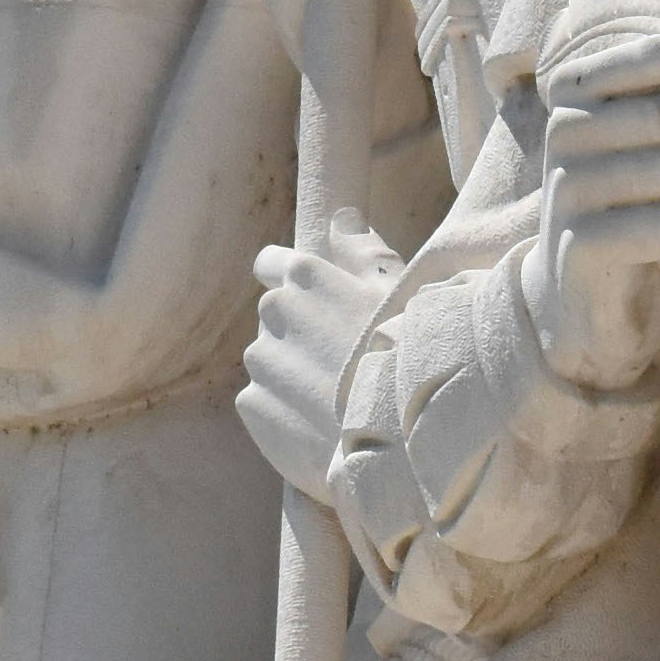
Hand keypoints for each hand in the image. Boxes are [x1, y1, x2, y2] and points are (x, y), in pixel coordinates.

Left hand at [240, 220, 402, 502]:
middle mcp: (274, 311)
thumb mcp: (399, 293)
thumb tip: (342, 218)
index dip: (290, 283)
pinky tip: (321, 425)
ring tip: (337, 400)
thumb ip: (362, 252)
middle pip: (276, 318)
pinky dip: (286, 412)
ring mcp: (260, 360)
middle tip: (342, 363)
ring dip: (294, 375)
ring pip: (271, 362)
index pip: (271, 263)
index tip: (312, 305)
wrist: (397, 441)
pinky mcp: (252, 403)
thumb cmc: (407, 357)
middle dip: (299, 335)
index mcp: (307, 276)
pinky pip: (265, 401)